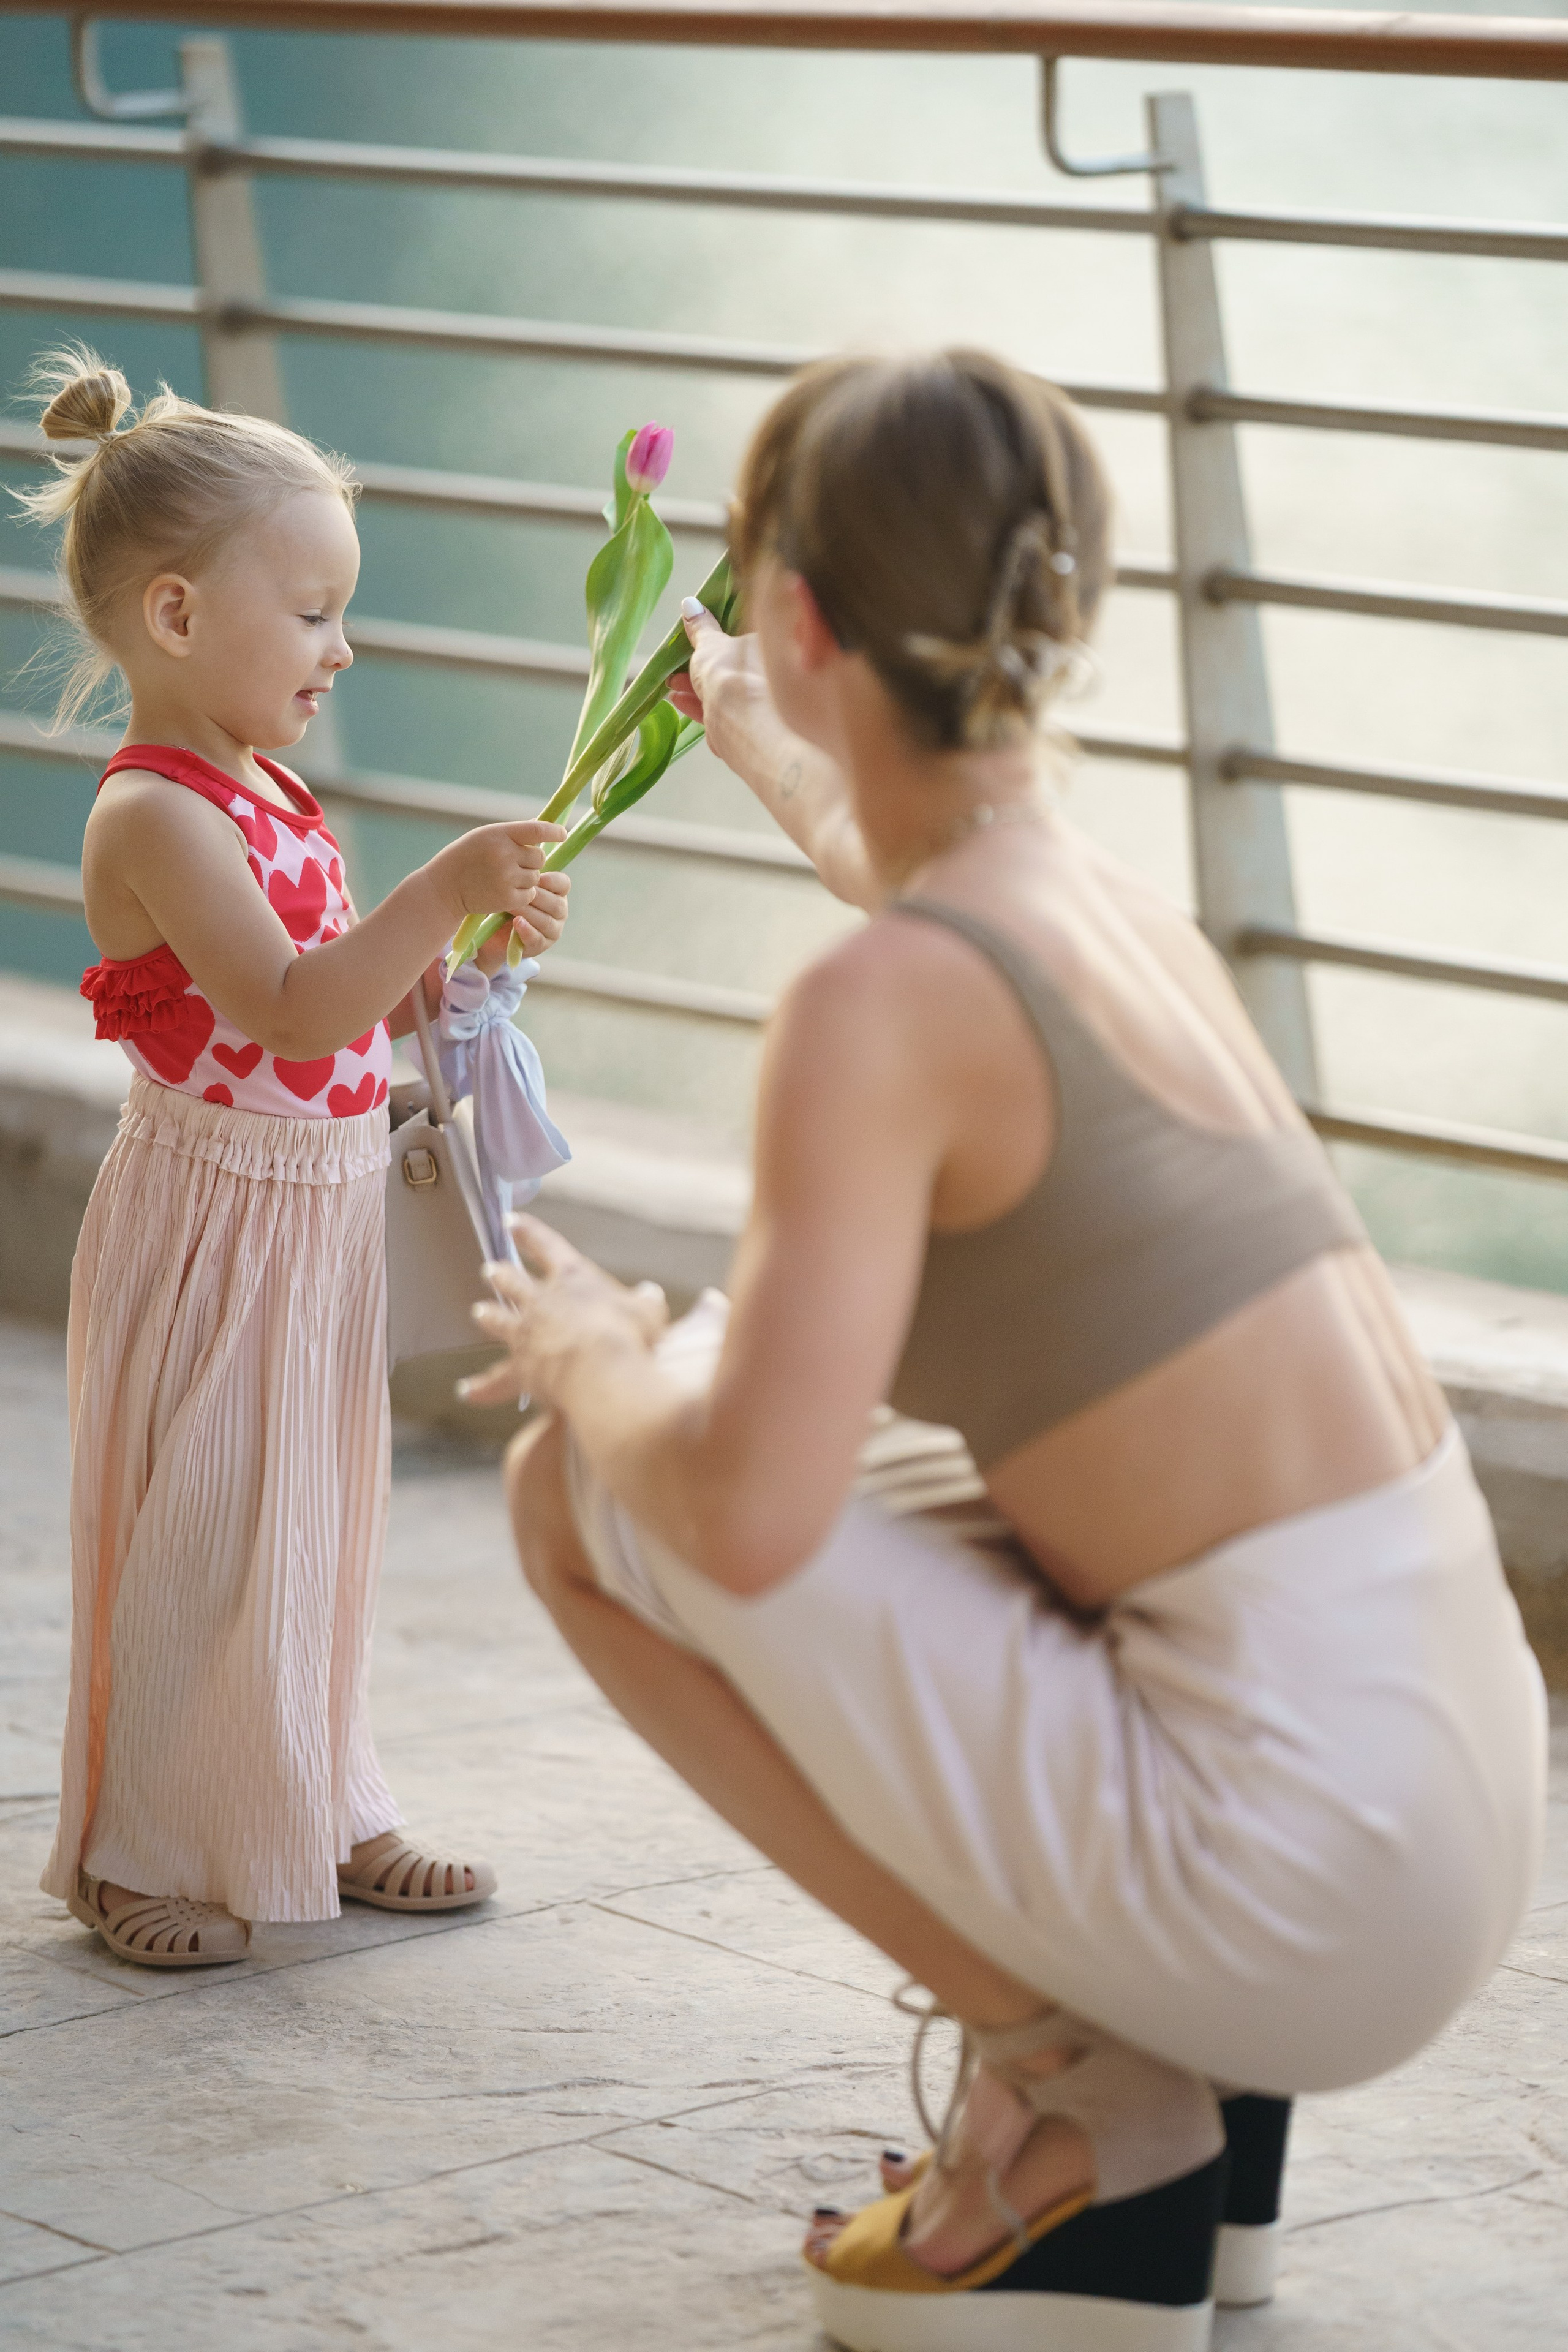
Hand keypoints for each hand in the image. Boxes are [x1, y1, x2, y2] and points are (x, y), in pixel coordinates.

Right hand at [428, 819, 566, 927]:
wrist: (445, 887)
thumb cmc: (466, 856)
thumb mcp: (485, 836)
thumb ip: (512, 833)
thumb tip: (540, 825)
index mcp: (500, 834)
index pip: (537, 830)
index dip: (554, 831)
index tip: (562, 834)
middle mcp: (505, 855)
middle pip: (540, 857)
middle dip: (533, 860)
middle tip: (515, 863)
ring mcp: (507, 878)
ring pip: (536, 877)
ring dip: (527, 878)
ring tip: (506, 877)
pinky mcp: (508, 898)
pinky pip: (530, 894)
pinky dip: (523, 893)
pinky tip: (505, 889)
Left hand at [459, 1216, 668, 1407]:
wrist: (602, 1370)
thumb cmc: (629, 1334)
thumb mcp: (649, 1310)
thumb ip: (646, 1300)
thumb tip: (650, 1292)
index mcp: (573, 1278)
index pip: (547, 1246)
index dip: (530, 1233)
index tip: (511, 1221)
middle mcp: (542, 1301)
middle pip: (514, 1282)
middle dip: (503, 1274)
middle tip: (489, 1269)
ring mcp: (527, 1334)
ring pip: (500, 1320)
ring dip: (489, 1315)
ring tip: (478, 1311)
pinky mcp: (521, 1369)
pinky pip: (497, 1379)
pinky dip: (482, 1386)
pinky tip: (465, 1391)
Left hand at [474, 868, 569, 967]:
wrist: (492, 931)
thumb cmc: (506, 901)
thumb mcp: (514, 885)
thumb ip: (522, 874)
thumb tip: (522, 853)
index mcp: (557, 894)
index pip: (564, 884)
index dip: (553, 881)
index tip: (538, 877)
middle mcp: (560, 912)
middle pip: (556, 904)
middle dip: (536, 897)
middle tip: (516, 890)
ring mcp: (553, 931)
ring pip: (546, 921)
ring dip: (528, 912)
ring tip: (511, 906)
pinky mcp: (540, 946)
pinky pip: (537, 938)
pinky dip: (527, 930)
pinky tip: (517, 923)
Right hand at [668, 605, 765, 770]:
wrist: (735, 715)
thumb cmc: (727, 669)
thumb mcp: (710, 643)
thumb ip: (701, 627)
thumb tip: (690, 604)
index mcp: (763, 651)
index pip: (742, 642)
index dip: (719, 641)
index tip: (698, 641)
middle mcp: (763, 676)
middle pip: (728, 669)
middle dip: (701, 667)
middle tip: (679, 663)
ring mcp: (751, 702)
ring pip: (719, 691)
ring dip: (693, 686)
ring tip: (672, 682)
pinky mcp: (737, 724)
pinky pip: (715, 711)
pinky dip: (695, 705)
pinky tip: (676, 699)